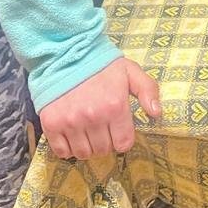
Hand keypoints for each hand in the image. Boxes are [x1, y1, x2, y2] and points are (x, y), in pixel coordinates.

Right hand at [39, 57, 160, 160]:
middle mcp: (93, 117)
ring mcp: (70, 121)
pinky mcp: (51, 123)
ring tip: (87, 129)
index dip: (122, 138)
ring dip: (87, 146)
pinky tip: (72, 133)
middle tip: (102, 126)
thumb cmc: (101, 65)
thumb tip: (156, 114)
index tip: (118, 128)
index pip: (123, 144)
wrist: (66, 53)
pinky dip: (68, 148)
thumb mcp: (130, 71)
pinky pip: (62, 152)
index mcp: (115, 105)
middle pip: (103, 150)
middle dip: (106, 141)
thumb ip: (148, 90)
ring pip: (83, 154)